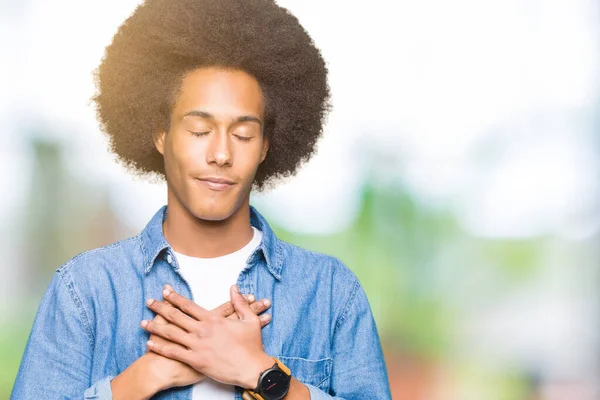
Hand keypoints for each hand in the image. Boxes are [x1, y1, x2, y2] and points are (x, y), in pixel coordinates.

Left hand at [141, 285, 274, 388]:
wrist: (252, 368)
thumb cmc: (251, 345)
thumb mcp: (249, 320)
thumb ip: (239, 302)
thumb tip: (233, 287)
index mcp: (213, 319)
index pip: (189, 305)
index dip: (175, 297)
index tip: (165, 291)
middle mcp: (202, 330)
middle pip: (176, 316)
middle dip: (160, 308)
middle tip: (149, 302)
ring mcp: (197, 346)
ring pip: (171, 333)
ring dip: (155, 327)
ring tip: (143, 322)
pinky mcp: (196, 360)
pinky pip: (174, 352)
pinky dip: (160, 347)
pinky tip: (150, 343)